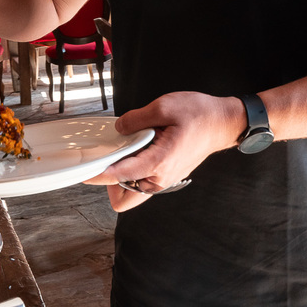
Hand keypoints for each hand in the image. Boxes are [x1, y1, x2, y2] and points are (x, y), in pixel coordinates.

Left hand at [85, 91, 246, 211]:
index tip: (83, 171)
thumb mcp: (163, 107)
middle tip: (106, 159)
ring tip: (120, 152)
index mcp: (159, 162)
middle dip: (108, 185)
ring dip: (120, 179)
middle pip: (123, 199)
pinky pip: (142, 184)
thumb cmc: (199, 114)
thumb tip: (118, 128)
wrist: (223, 122)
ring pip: (132, 194)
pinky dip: (132, 174)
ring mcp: (165, 179)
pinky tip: (132, 152)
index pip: (120, 175)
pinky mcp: (167, 176)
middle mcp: (161, 177)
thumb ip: (136, 119)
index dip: (98, 174)